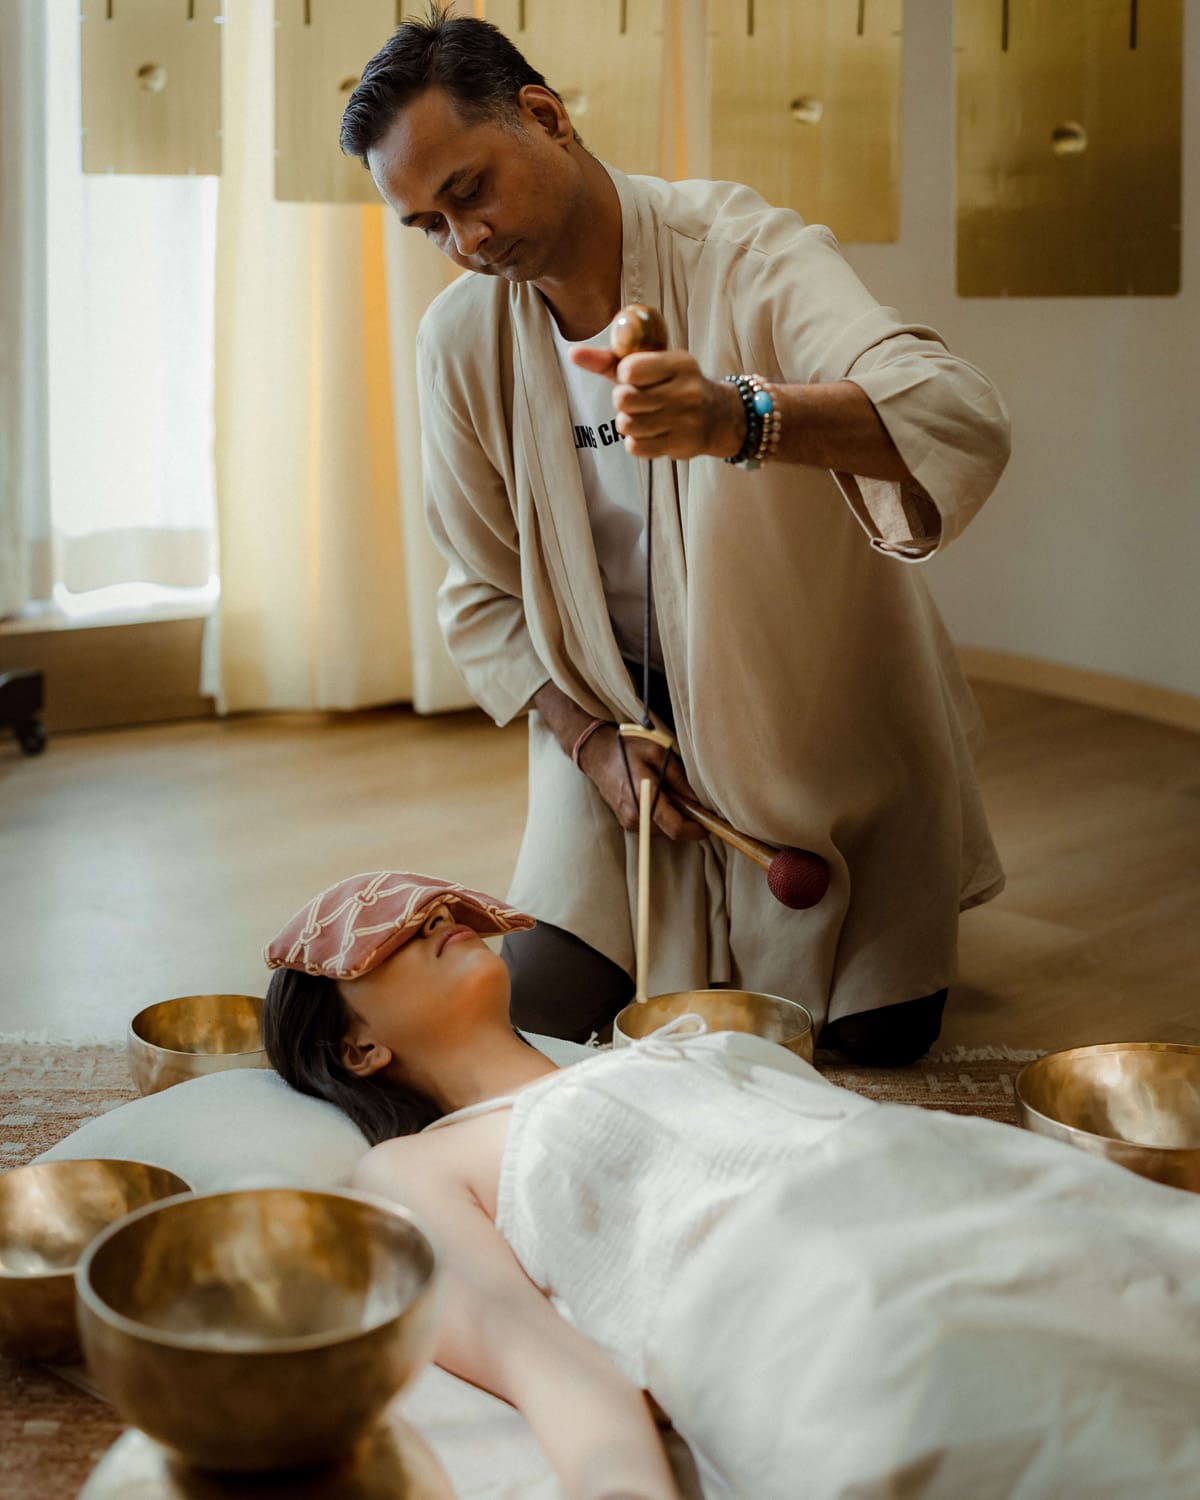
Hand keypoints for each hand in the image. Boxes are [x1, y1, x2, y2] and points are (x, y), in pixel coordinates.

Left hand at [570, 347, 744, 460]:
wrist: (717, 417)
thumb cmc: (672, 385)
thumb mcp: (650, 365)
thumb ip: (610, 360)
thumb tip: (573, 353)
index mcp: (679, 363)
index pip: (631, 369)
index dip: (624, 375)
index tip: (635, 377)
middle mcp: (686, 391)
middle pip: (624, 399)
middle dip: (622, 402)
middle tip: (637, 401)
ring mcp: (685, 421)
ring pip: (628, 425)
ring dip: (628, 423)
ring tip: (644, 417)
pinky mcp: (680, 445)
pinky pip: (636, 447)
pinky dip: (636, 442)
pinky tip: (651, 433)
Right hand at [577, 725, 705, 840]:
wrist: (596, 753)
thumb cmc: (627, 749)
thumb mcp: (659, 753)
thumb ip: (680, 778)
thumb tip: (698, 800)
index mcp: (644, 798)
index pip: (676, 828)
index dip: (696, 830)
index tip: (708, 823)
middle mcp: (635, 816)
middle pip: (672, 831)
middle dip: (685, 818)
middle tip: (688, 796)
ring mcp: (629, 822)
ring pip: (663, 829)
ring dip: (673, 816)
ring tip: (668, 790)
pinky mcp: (627, 822)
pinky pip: (653, 825)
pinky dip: (661, 815)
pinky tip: (657, 795)